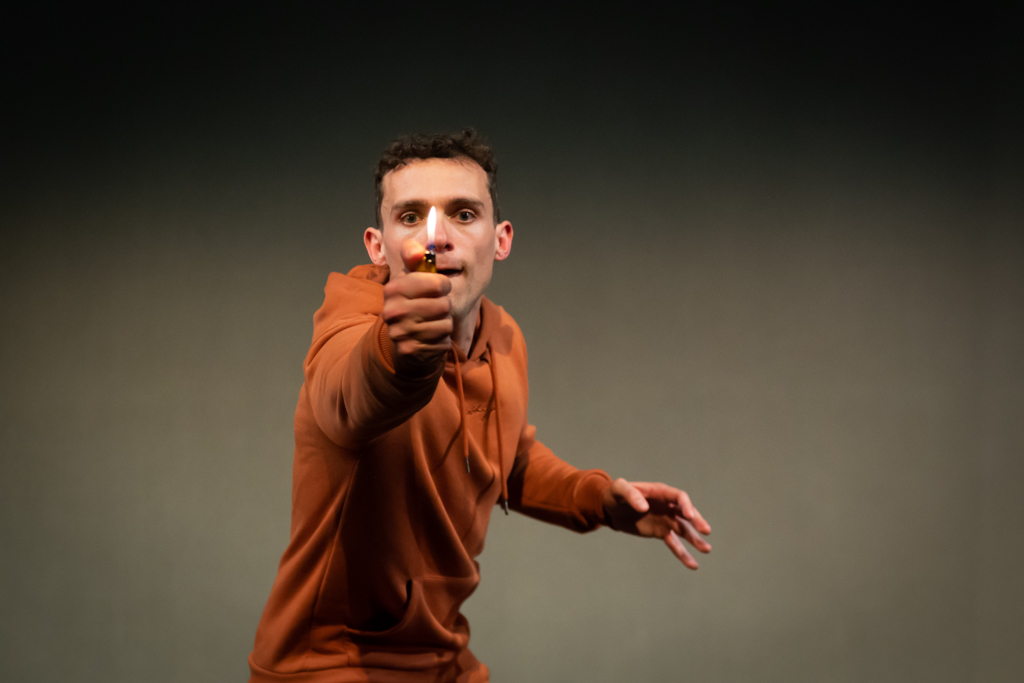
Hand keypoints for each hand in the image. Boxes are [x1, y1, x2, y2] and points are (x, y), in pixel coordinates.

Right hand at [381, 240, 452, 372]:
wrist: (404, 339)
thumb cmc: (413, 303)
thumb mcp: (412, 278)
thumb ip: (415, 259)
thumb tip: (417, 250)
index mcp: (393, 289)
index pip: (438, 283)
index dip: (443, 285)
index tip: (437, 288)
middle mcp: (392, 311)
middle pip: (444, 305)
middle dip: (444, 307)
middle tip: (434, 308)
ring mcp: (399, 333)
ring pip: (446, 324)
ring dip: (444, 324)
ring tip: (432, 322)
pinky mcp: (409, 350)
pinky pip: (443, 341)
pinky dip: (441, 340)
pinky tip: (430, 337)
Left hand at [601, 478, 711, 569]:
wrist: (610, 508)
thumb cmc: (615, 494)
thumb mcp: (619, 489)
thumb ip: (631, 495)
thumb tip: (644, 507)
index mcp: (660, 492)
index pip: (679, 497)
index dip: (686, 506)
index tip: (690, 517)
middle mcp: (668, 506)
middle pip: (687, 514)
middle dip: (697, 522)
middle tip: (706, 531)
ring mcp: (666, 520)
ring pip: (684, 530)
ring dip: (695, 540)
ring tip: (707, 550)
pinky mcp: (661, 532)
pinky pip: (674, 543)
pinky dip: (683, 554)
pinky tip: (693, 564)